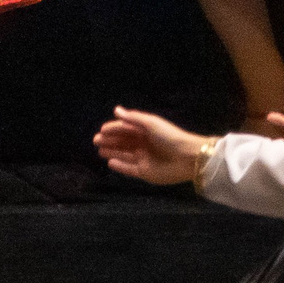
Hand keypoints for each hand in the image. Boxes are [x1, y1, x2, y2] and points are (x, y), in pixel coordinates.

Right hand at [94, 106, 209, 185]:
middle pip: (124, 141)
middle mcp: (144, 144)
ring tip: (99, 151)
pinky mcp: (145, 172)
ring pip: (124, 154)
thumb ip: (133, 118)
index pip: (126, 128)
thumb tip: (116, 110)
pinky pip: (129, 169)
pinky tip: (110, 163)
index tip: (101, 130)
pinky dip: (120, 166)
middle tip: (95, 140)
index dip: (114, 128)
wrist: (187, 158)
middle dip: (110, 140)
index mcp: (146, 131)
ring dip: (112, 152)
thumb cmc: (170, 137)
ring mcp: (144, 158)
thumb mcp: (151, 124)